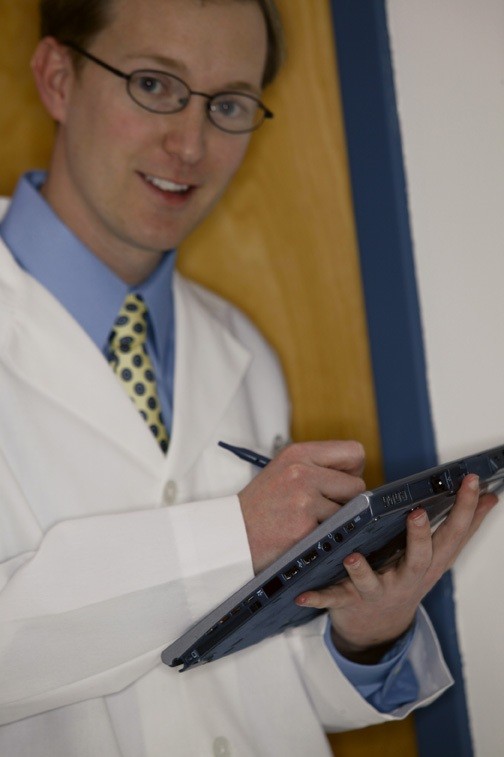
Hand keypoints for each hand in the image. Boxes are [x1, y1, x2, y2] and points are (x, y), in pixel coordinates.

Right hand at [238, 440, 365, 572]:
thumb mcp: (285, 470)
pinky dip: (325, 536)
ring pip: (349, 511)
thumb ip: (318, 466)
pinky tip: (304, 534)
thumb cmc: (262, 505)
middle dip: (345, 500)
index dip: (353, 470)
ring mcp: (304, 499)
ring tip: (308, 521)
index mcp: (298, 453)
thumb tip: (358, 474)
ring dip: (335, 520)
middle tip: (321, 508)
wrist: (233, 533)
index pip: (354, 452)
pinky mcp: (305, 526)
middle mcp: (301, 471)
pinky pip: (335, 530)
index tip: (339, 483)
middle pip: (357, 484)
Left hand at [294, 474, 498, 662]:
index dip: (466, 508)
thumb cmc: (408, 579)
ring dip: (363, 572)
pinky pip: (333, 601)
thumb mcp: (439, 556)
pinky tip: (302, 594)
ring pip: (373, 583)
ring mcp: (379, 591)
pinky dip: (318, 598)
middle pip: (419, 559)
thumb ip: (463, 526)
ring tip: (353, 557)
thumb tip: (491, 496)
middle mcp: (407, 577)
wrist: (379, 627)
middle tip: (419, 514)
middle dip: (420, 537)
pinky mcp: (351, 602)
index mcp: (430, 562)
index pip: (454, 533)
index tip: (473, 481)